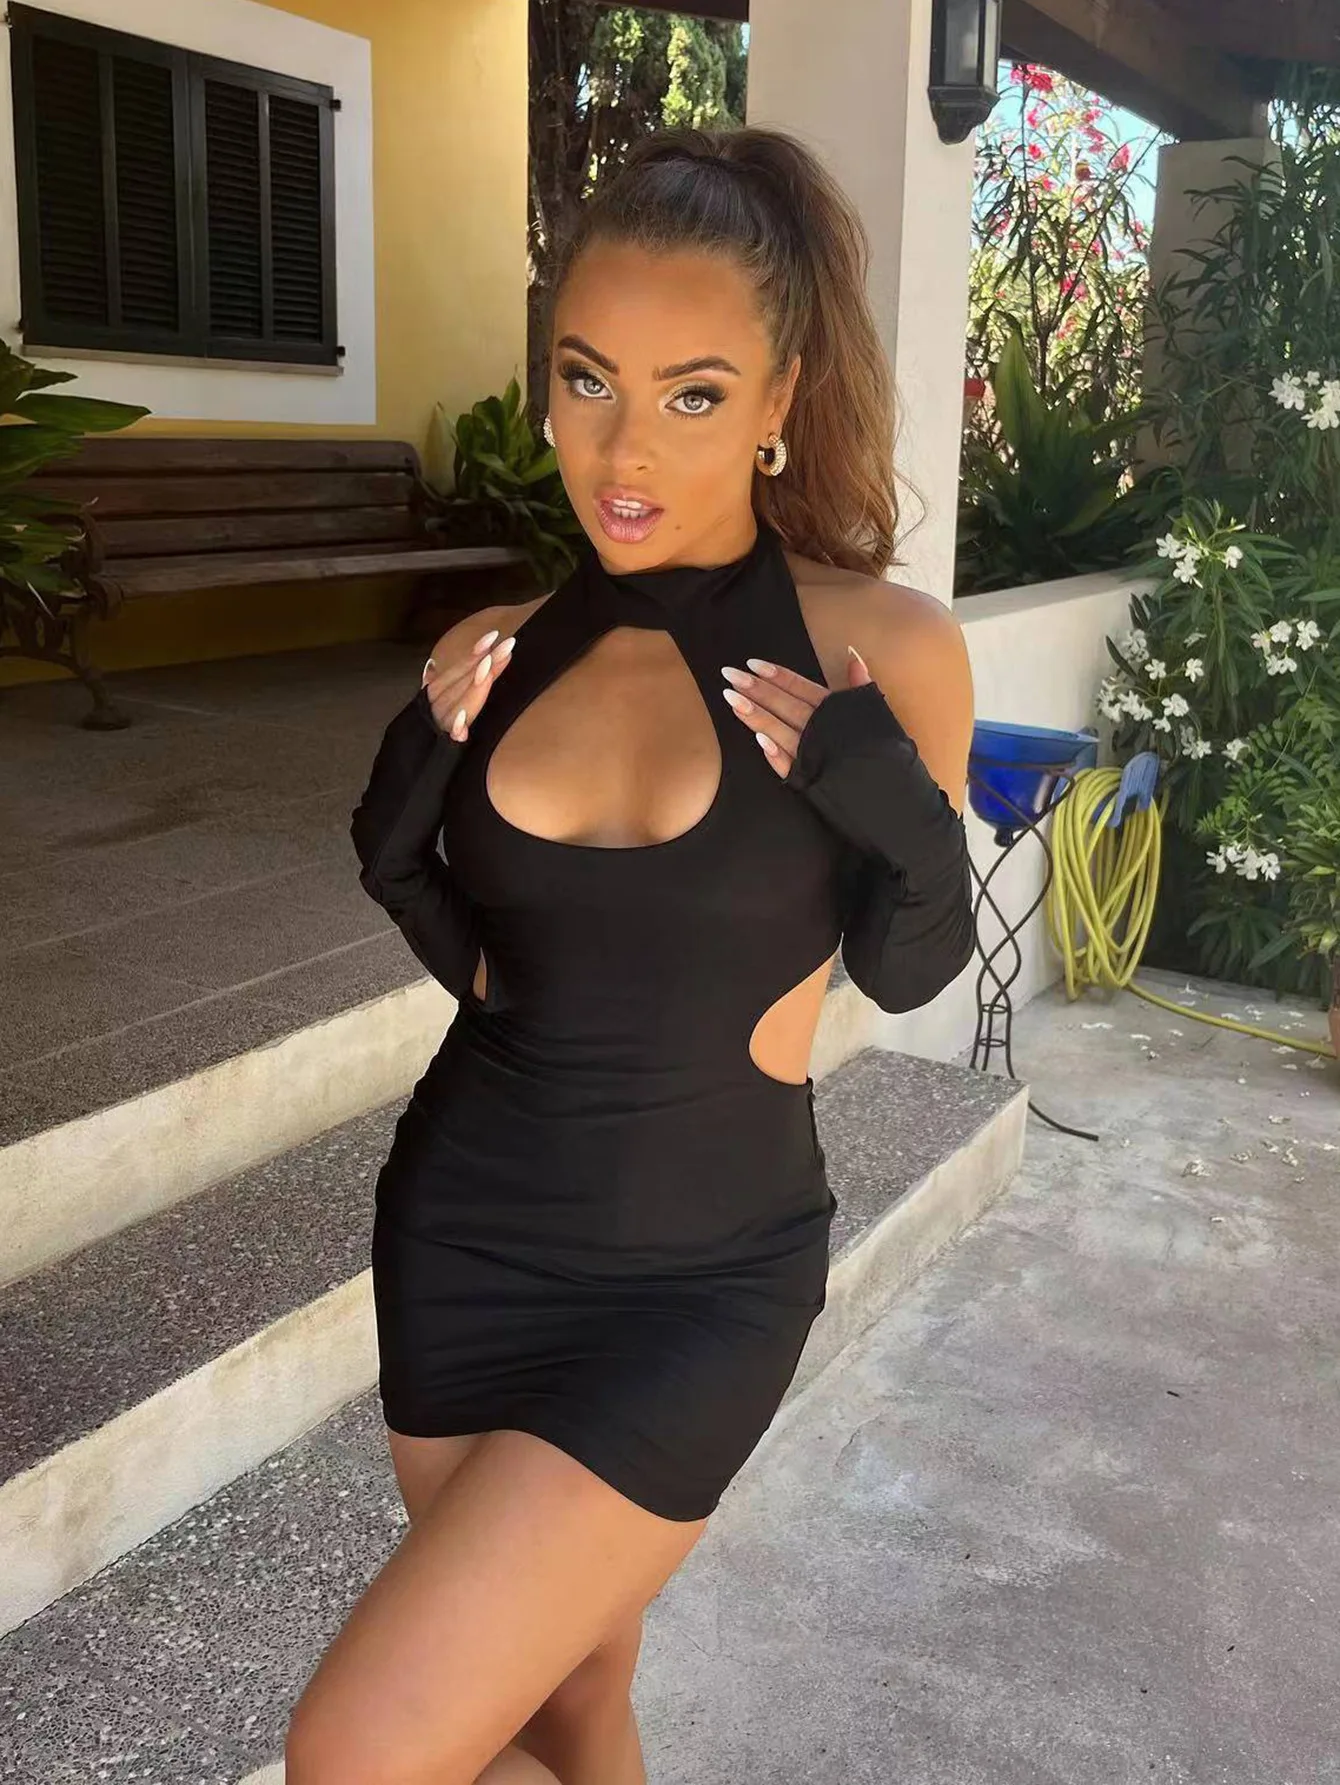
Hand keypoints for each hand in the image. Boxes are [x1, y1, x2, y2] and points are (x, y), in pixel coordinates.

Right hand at [421, 627, 515, 740]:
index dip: (475, 652)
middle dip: (485, 662)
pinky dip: (457, 727)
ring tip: (488, 669)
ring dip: (473, 687)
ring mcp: (441, 721)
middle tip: (507, 645)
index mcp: (436, 691)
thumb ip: (440, 682)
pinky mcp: (445, 742)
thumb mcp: (438, 700)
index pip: (459, 668)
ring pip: (460, 702)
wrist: (410, 756)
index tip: (494, 635)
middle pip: (464, 680)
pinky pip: (452, 734)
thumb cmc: (433, 723)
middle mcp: (437, 703)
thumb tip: (431, 665)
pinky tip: (467, 722)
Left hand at [721, 644, 874, 777]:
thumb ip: (860, 684)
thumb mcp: (876, 713)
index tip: (753, 663)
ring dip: (755, 716)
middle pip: (785, 706)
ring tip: (731, 699)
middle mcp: (823, 730)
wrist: (895, 794)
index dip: (777, 675)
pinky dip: (775, 755)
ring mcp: (815, 756)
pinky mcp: (812, 781)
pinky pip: (790, 767)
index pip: (801, 688)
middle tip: (729, 675)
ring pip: (781, 732)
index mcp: (837, 711)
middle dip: (756, 689)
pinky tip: (757, 741)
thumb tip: (852, 653)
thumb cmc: (887, 750)